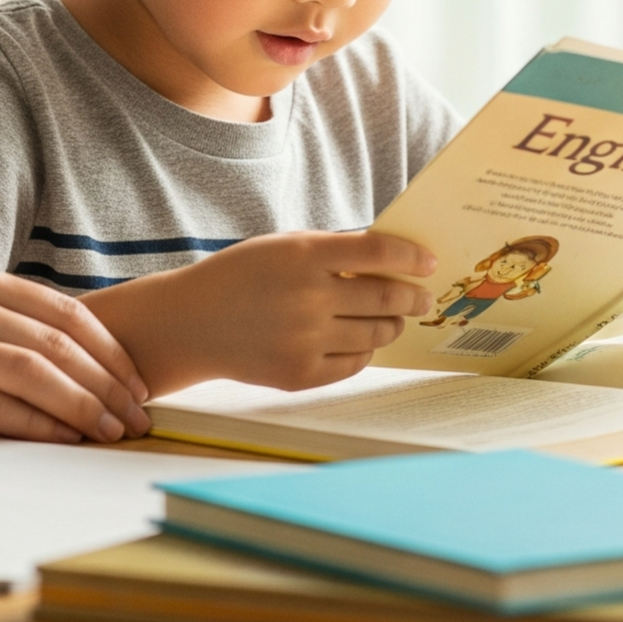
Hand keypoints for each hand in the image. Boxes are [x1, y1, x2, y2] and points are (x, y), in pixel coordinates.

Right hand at [0, 263, 150, 440]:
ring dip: (81, 406)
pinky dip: (34, 425)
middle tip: (139, 414)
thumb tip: (59, 359)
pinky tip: (61, 441)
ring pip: (32, 372)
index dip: (108, 347)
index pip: (63, 310)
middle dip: (107, 381)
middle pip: (57, 341)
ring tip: (110, 432)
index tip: (136, 380)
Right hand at [87, 230, 436, 395]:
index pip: (379, 252)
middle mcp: (309, 298)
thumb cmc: (244, 275)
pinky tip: (362, 340)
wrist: (194, 322)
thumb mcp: (285, 247)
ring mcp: (305, 340)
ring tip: (393, 318)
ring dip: (391, 324)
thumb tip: (392, 260)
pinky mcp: (300, 375)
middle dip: (413, 297)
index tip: (428, 262)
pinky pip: (354, 364)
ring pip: (375, 334)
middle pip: (386, 297)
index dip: (411, 256)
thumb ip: (334, 251)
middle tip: (423, 297)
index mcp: (306, 255)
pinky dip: (365, 351)